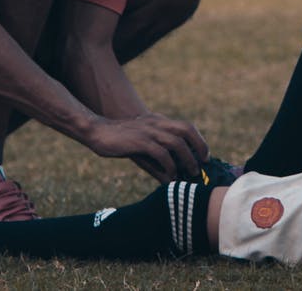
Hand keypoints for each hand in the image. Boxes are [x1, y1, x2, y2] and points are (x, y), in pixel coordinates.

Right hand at [88, 113, 208, 182]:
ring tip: (191, 172)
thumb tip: (171, 178)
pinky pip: (161, 153)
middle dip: (199, 147)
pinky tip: (171, 176)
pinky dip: (169, 166)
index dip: (198, 140)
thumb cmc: (120, 141)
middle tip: (203, 164)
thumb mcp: (142, 148)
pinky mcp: (139, 141)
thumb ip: (157, 160)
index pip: (186, 127)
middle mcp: (156, 123)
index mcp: (158, 121)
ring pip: (176, 142)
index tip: (204, 156)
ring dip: (187, 159)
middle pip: (186, 130)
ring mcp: (148, 131)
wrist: (97, 131)